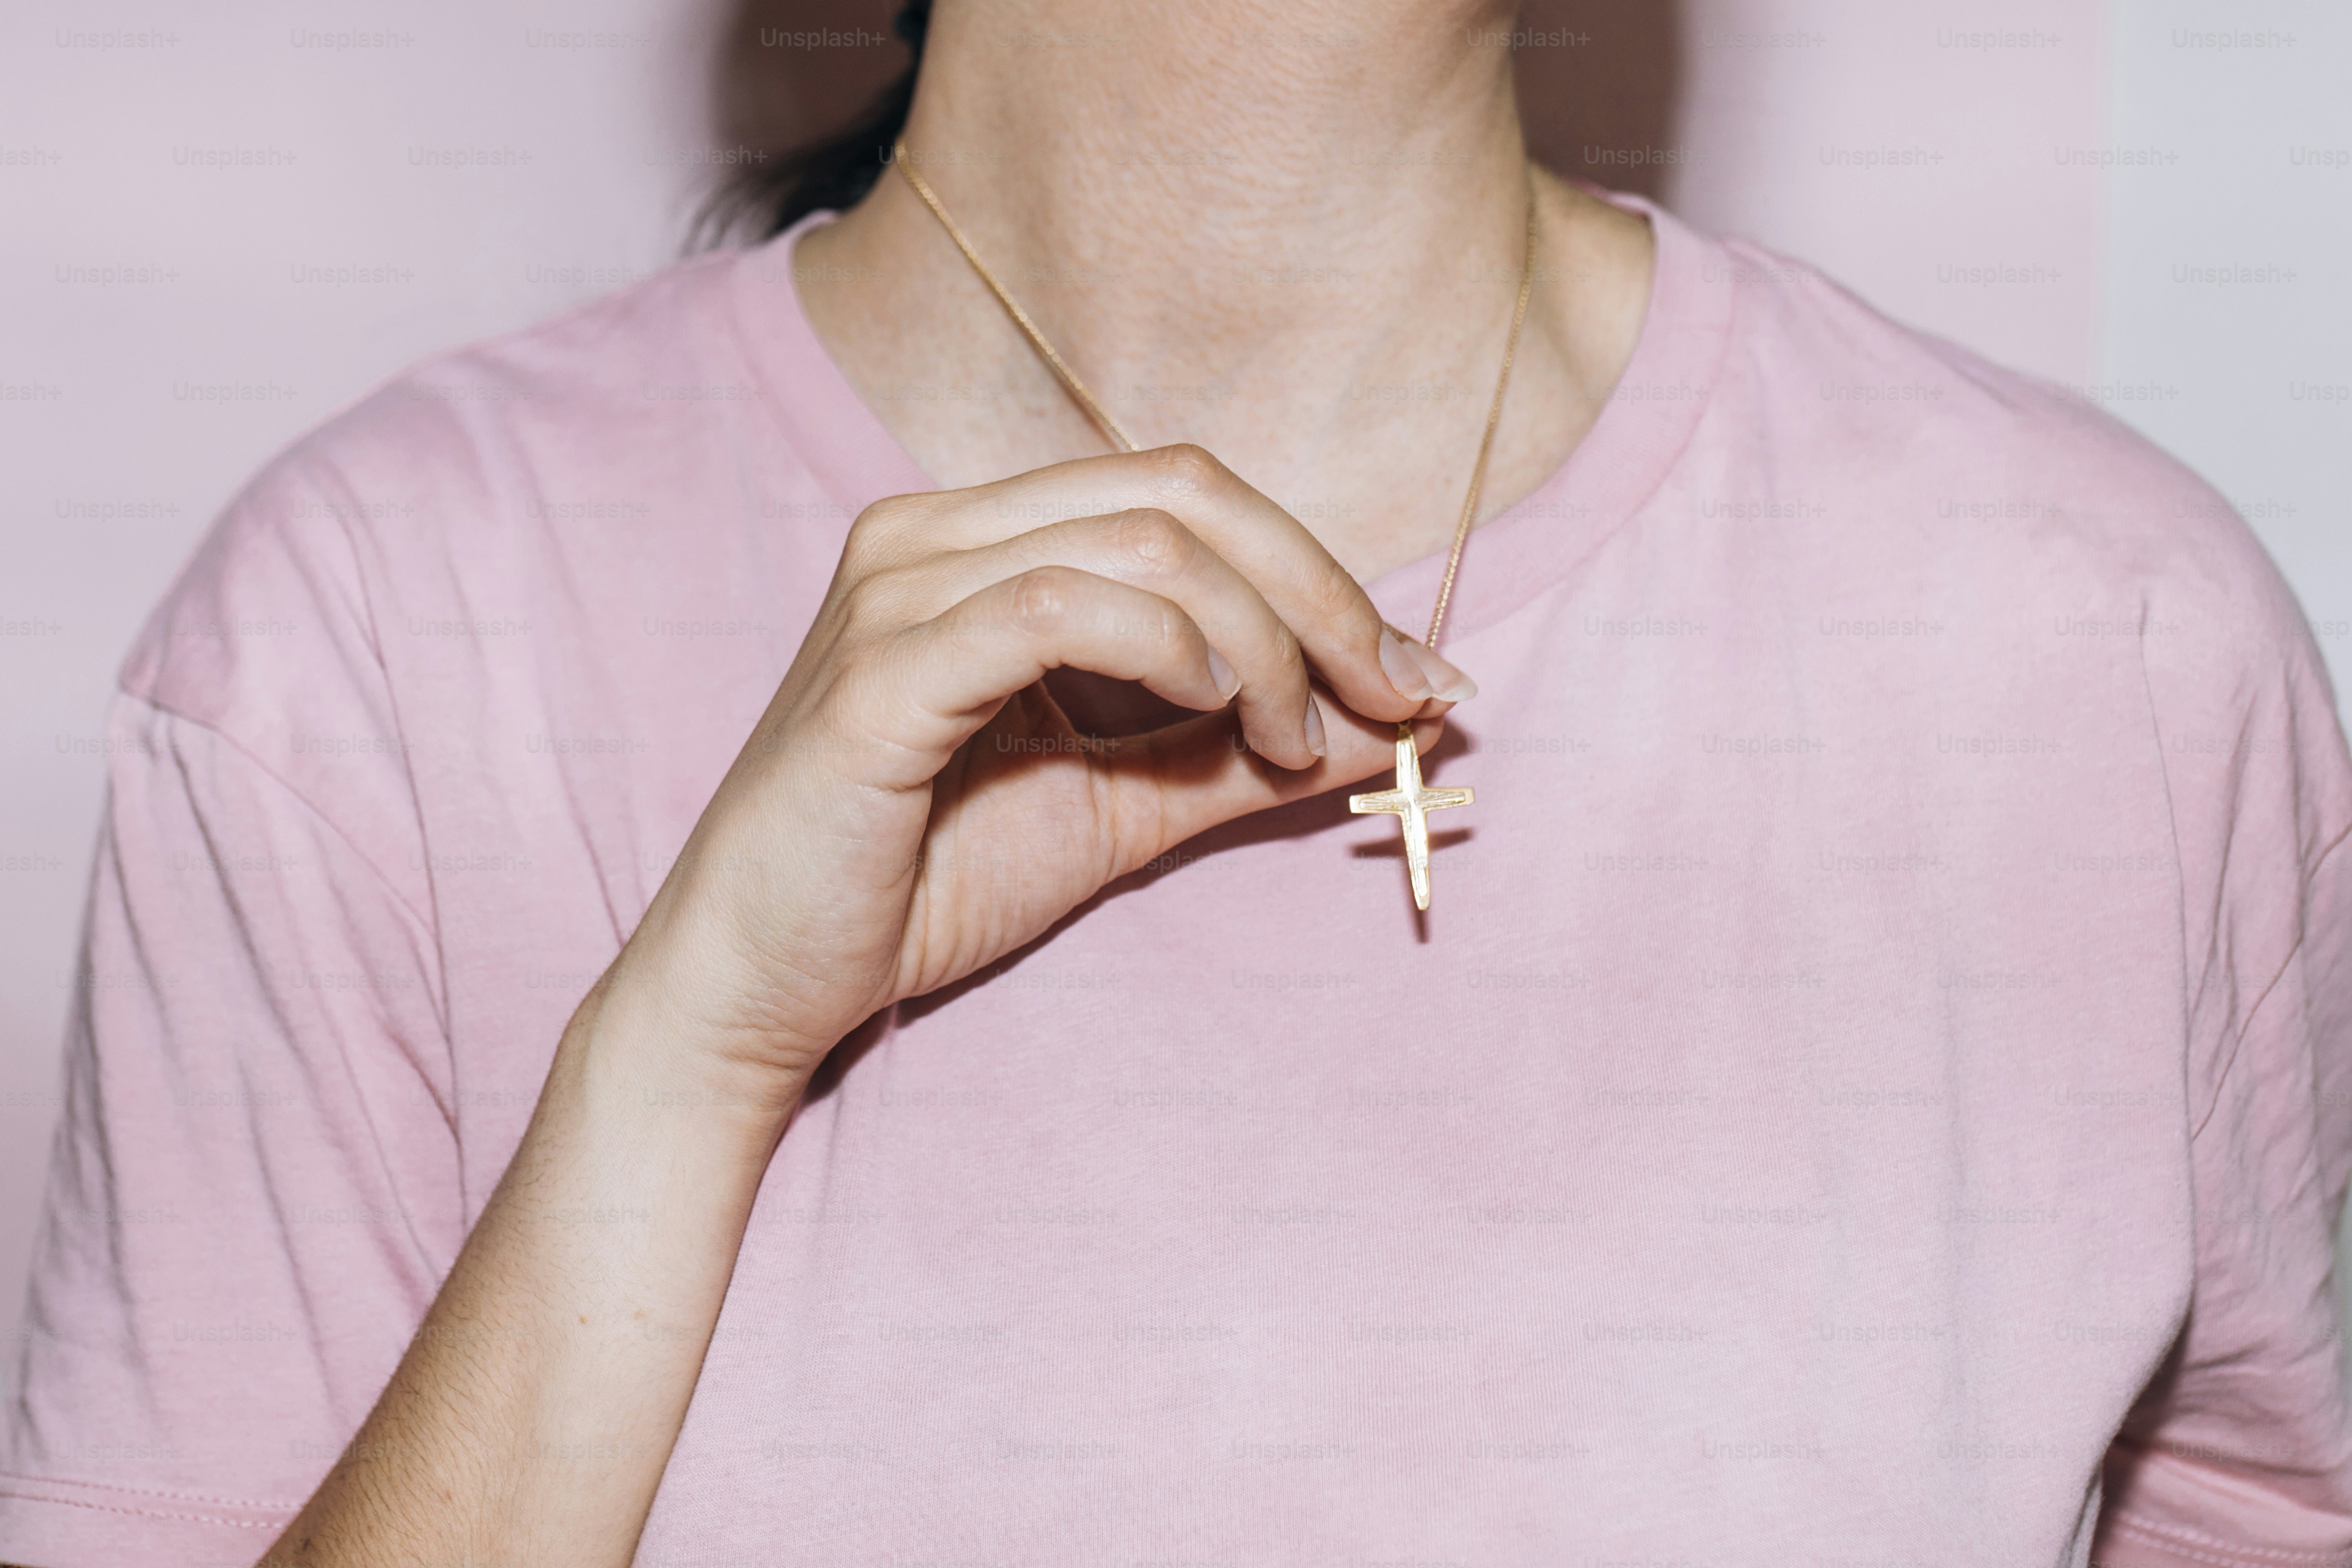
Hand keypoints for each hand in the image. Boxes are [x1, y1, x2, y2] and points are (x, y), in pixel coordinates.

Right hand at [599, 444, 1477, 1109]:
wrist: (765, 986)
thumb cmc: (925, 886)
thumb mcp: (1127, 803)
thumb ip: (1251, 752)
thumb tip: (1413, 715)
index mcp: (981, 539)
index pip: (1187, 494)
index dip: (1323, 572)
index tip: (1419, 679)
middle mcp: (932, 532)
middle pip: (1183, 491)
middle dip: (1321, 593)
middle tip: (1395, 696)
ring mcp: (897, 588)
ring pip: (1141, 543)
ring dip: (1260, 639)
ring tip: (1294, 740)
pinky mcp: (879, 669)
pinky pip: (1058, 605)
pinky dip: (1171, 650)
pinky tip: (1218, 713)